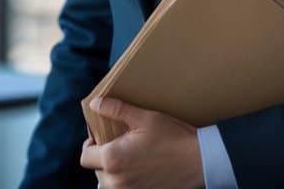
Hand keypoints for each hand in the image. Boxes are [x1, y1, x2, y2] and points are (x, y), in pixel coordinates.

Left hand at [79, 97, 203, 188]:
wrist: (199, 161)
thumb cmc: (173, 138)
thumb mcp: (144, 118)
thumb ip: (116, 110)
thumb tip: (95, 104)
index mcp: (113, 159)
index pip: (85, 156)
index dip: (90, 144)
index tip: (100, 136)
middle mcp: (116, 181)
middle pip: (95, 170)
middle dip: (101, 157)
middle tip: (117, 144)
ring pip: (107, 183)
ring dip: (112, 171)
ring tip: (127, 157)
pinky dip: (125, 181)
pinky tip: (137, 168)